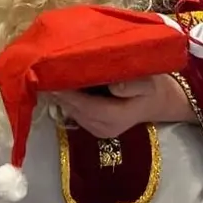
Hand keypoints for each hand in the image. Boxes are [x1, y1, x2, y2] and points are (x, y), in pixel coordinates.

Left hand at [51, 75, 194, 139]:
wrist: (156, 102)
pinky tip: (61, 84)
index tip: (54, 76)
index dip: (69, 93)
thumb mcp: (148, 82)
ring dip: (61, 96)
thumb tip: (113, 86)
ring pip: (71, 112)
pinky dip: (67, 99)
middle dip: (60, 92)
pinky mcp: (92, 127)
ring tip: (50, 75)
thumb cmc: (151, 88)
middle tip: (46, 71)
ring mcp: (97, 130)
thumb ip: (133, 85)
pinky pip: (74, 113)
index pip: (87, 106)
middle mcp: (104, 128)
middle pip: (75, 110)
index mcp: (117, 117)